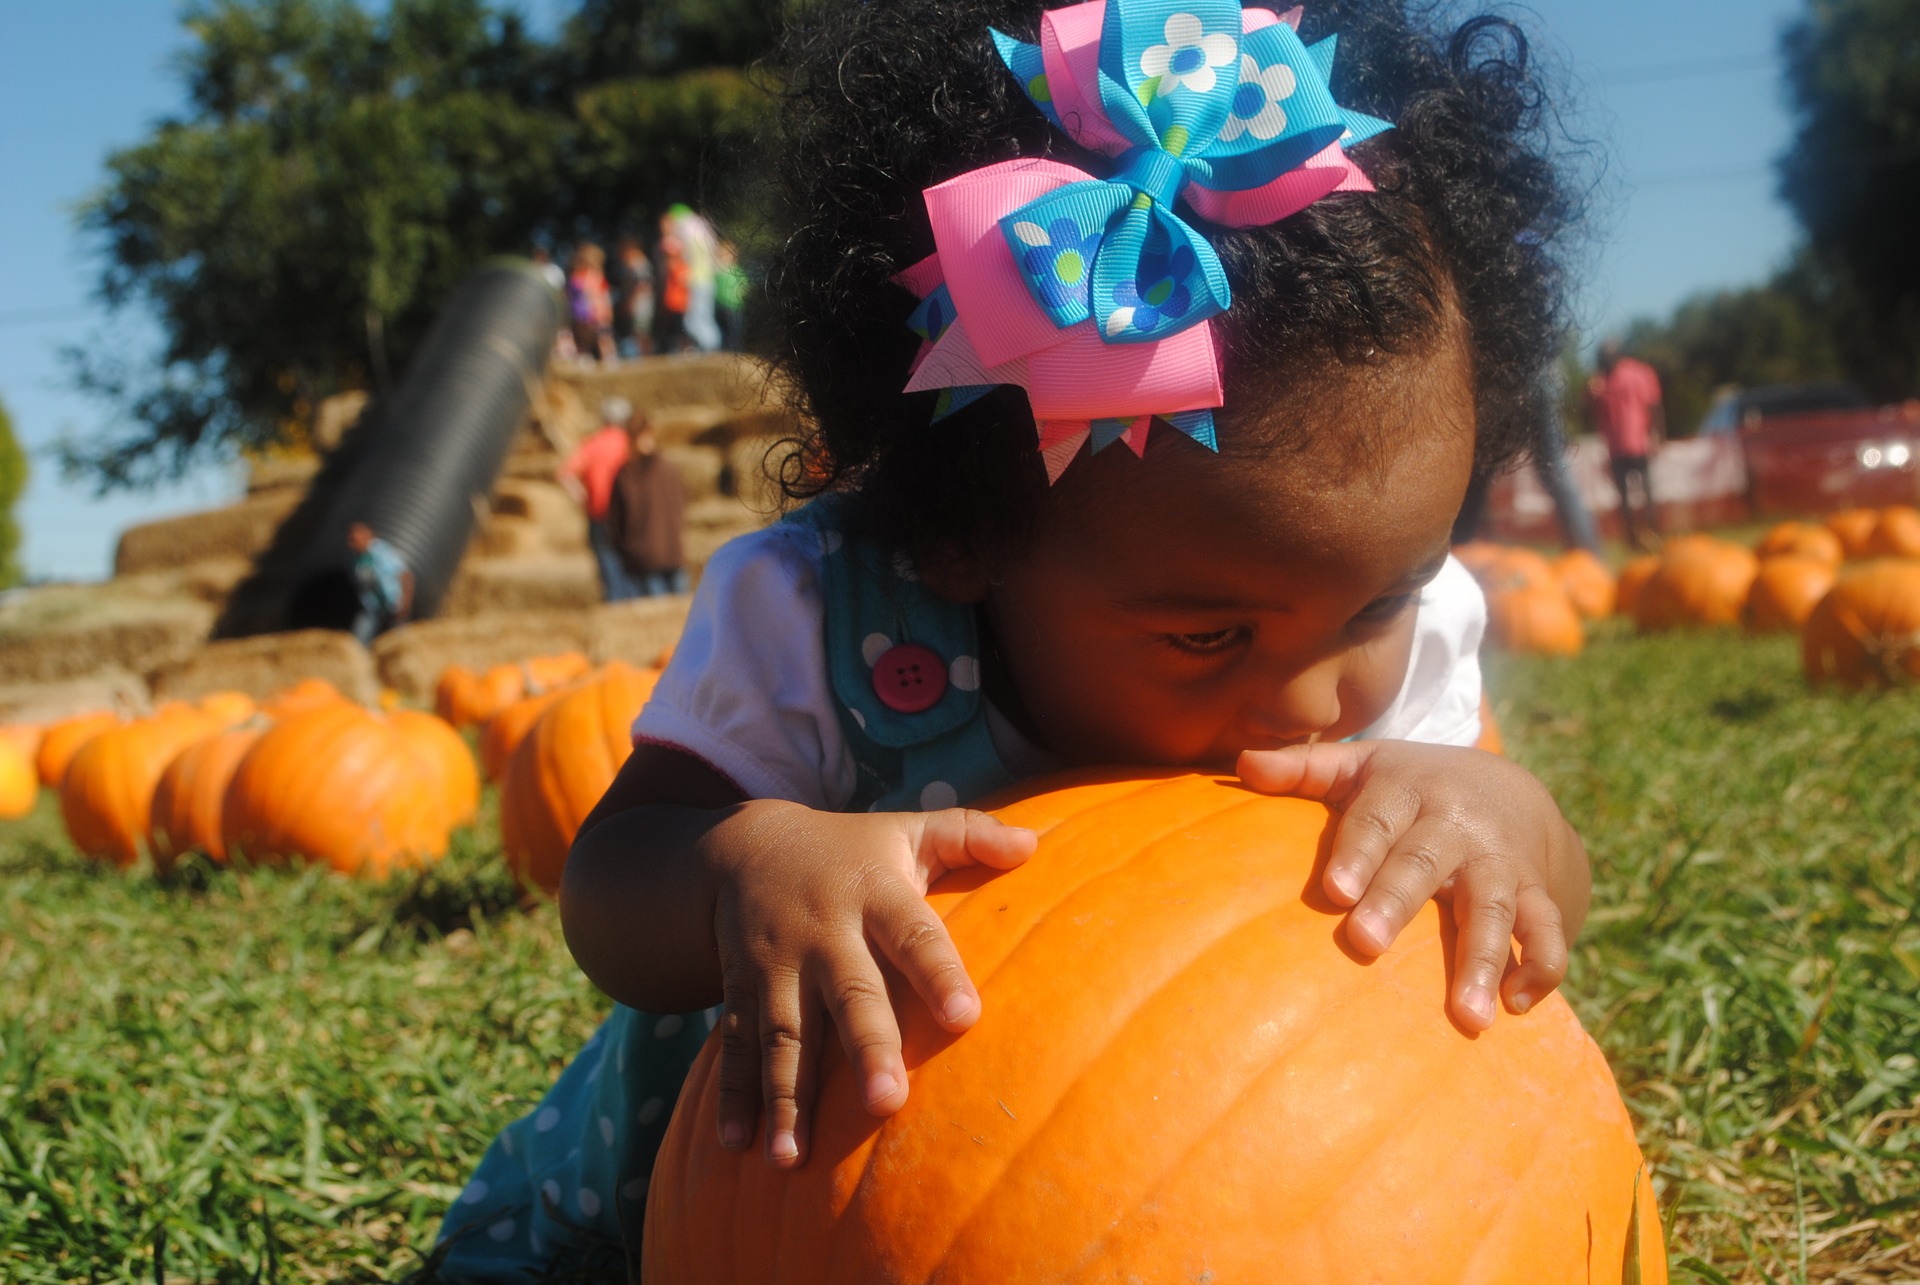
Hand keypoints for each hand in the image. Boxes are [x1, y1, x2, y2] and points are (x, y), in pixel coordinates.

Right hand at [709, 805, 1036, 1167]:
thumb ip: (969, 835)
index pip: (913, 934)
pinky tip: (736, 1146)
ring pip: (784, 1035)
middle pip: (848, 994)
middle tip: (887, 1103)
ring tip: (795, 1158)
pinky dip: (733, 1096)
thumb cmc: (851, 851)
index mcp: (873, 894)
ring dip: (787, 1097)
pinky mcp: (740, 990)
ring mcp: (776, 966)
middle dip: (866, 1049)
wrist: (743, 847)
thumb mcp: (907, 830)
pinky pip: (735, 1046)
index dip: (939, 973)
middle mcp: (823, 933)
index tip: (967, 1017)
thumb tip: (1033, 844)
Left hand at [1237, 740, 1589, 1031]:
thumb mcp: (1364, 766)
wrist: (1515, 791)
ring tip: (1467, 1016)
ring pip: (1493, 906)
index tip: (1334, 890)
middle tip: (1366, 944)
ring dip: (1481, 959)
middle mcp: (1456, 824)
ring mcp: (1500, 861)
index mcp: (1407, 790)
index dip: (1356, 852)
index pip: (1376, 819)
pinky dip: (1541, 966)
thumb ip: (1305, 768)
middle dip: (1397, 901)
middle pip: (1425, 862)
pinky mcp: (1537, 892)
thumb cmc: (1414, 787)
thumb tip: (1241, 764)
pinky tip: (1518, 1006)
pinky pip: (1547, 930)